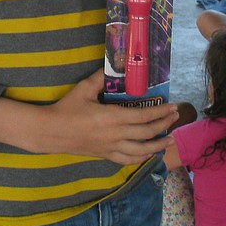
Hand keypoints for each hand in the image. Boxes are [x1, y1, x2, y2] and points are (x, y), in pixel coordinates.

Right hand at [44, 70, 177, 164]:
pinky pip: (128, 160)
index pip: (144, 116)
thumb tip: (113, 65)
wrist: (51, 132)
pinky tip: (149, 154)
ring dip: (158, 145)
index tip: (172, 106)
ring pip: (141, 150)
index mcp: (112, 117)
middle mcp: (115, 135)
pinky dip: (141, 158)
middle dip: (164, 125)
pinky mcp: (105, 155)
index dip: (161, 112)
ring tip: (170, 140)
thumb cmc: (67, 109)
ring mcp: (111, 148)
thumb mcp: (84, 89)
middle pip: (147, 133)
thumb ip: (100, 78)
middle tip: (175, 117)